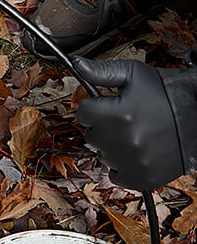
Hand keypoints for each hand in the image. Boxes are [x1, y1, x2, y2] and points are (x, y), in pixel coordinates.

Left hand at [73, 56, 184, 190]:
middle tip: (125, 119)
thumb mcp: (135, 74)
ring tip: (135, 134)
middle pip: (91, 135)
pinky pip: (116, 175)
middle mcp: (124, 141)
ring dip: (112, 146)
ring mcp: (134, 162)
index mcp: (118, 114)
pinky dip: (122, 166)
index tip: (109, 105)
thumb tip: (77, 65)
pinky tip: (136, 152)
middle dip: (103, 125)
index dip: (95, 106)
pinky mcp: (144, 178)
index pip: (83, 112)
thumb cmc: (167, 94)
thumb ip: (102, 71)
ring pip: (102, 155)